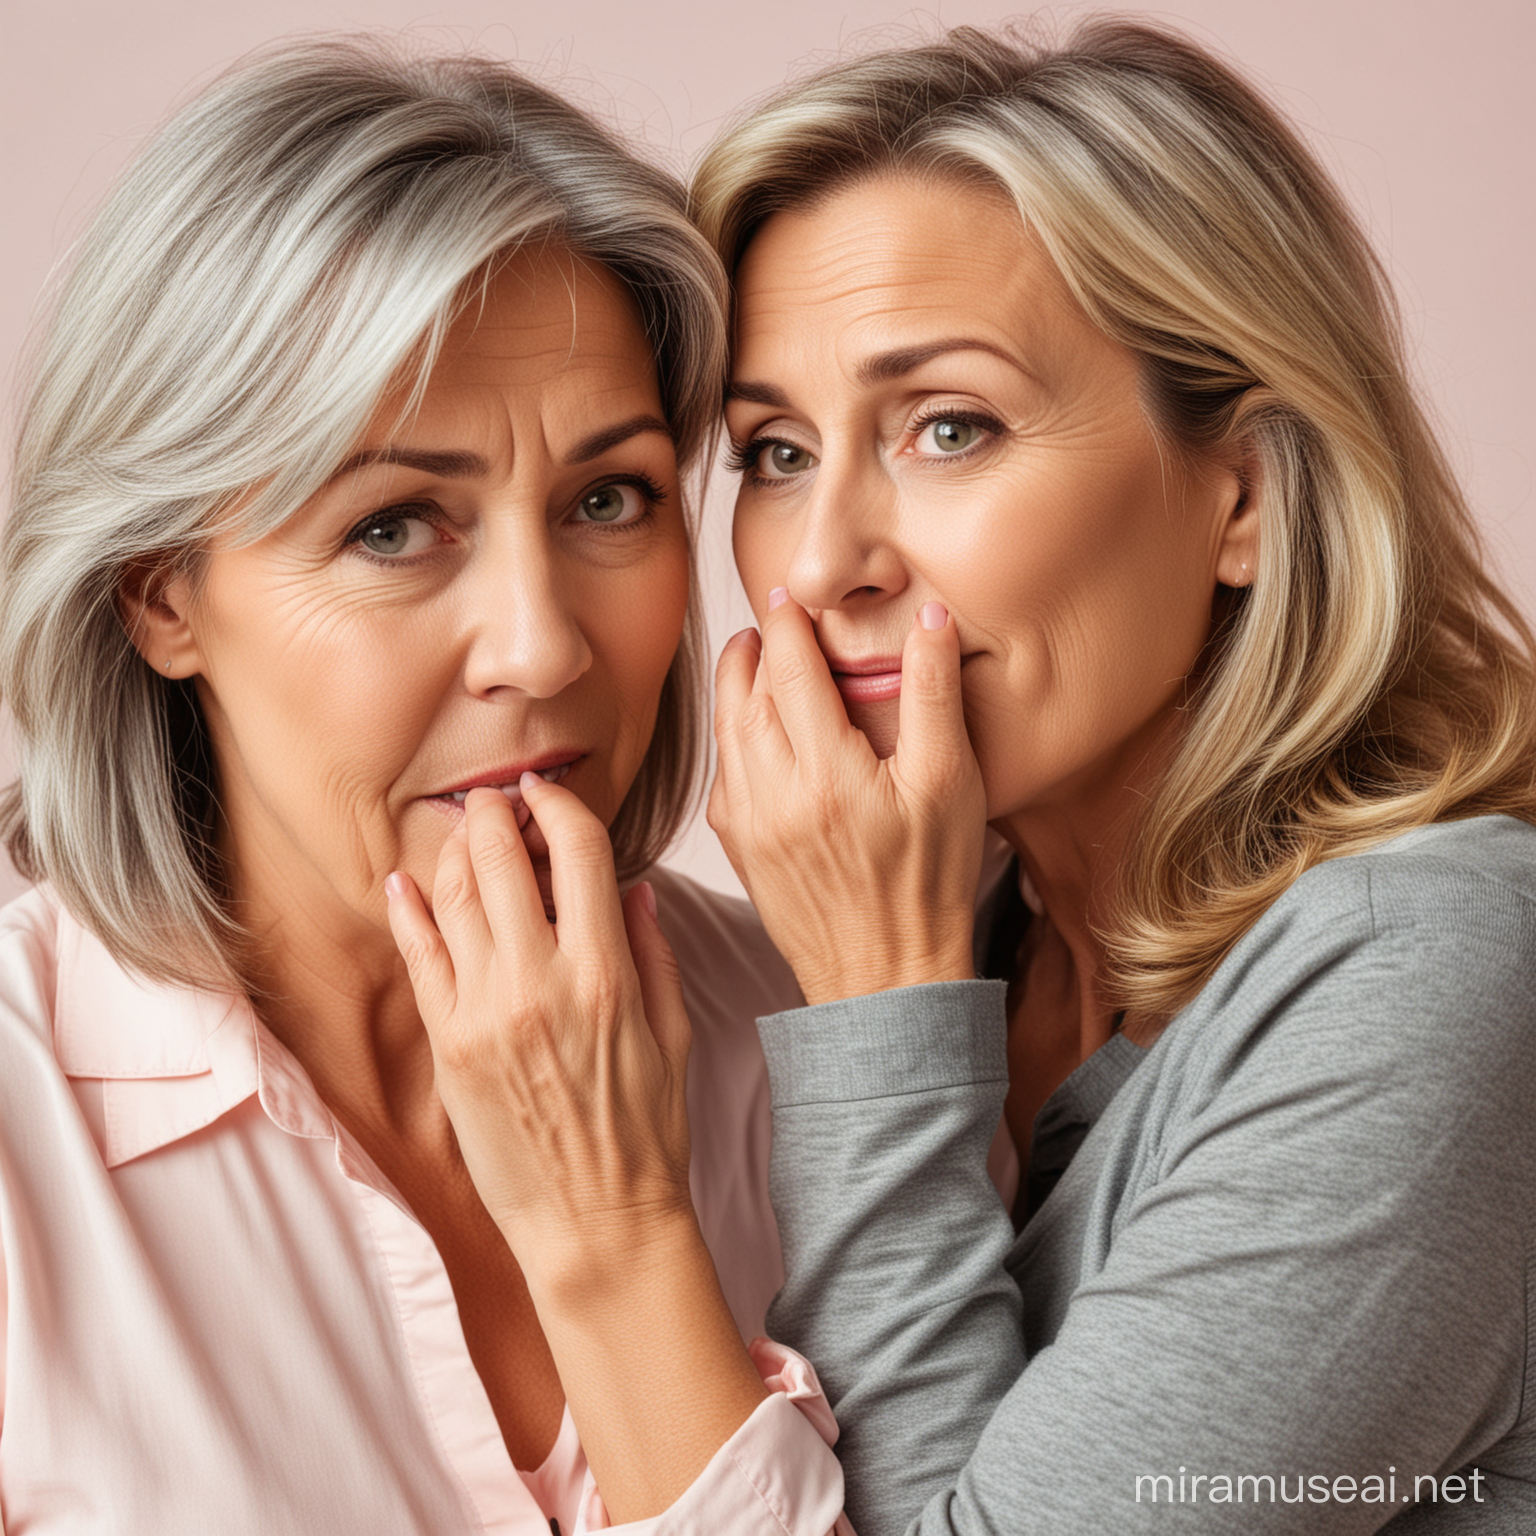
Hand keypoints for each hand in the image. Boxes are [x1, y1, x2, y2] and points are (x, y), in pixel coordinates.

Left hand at [384, 777, 693, 1297]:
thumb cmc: (647, 1134)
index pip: (577, 851)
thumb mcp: (673, 1033)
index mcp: (606, 974)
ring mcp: (486, 1014)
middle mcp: (540, 983)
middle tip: (493, 799)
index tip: (546, 793)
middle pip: (503, 860)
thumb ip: (652, 950)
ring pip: (457, 900)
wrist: (597, 1223)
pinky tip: (405, 883)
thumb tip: (634, 886)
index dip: (558, 805)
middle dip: (494, 813)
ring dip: (456, 852)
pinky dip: (409, 912)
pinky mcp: (449, 1047)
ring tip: (461, 832)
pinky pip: (420, 960)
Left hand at [709, 594, 987, 1005]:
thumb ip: (934, 695)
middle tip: (766, 621)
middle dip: (752, 648)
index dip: (787, 624)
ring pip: (726, 735)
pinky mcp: (741, 851)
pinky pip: (723, 778)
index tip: (789, 597)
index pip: (790, 669)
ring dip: (734, 689)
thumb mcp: (949, 784)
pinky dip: (731, 741)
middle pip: (744, 695)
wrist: (886, 978)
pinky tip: (750, 733)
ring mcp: (749, 825)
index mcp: (827, 772)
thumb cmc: (928, 886)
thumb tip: (929, 620)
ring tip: (751, 660)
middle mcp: (774, 795)